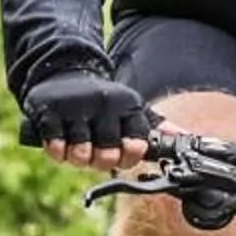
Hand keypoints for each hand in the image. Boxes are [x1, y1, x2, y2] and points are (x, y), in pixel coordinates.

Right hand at [19, 70, 154, 169]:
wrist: (63, 73)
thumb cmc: (103, 102)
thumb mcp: (132, 109)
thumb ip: (158, 127)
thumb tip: (186, 138)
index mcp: (128, 105)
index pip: (137, 145)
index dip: (129, 157)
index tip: (122, 152)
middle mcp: (105, 104)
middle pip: (108, 156)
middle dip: (101, 162)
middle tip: (95, 152)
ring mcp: (76, 106)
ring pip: (81, 154)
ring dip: (78, 158)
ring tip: (78, 146)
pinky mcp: (50, 110)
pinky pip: (56, 147)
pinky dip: (58, 151)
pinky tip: (61, 140)